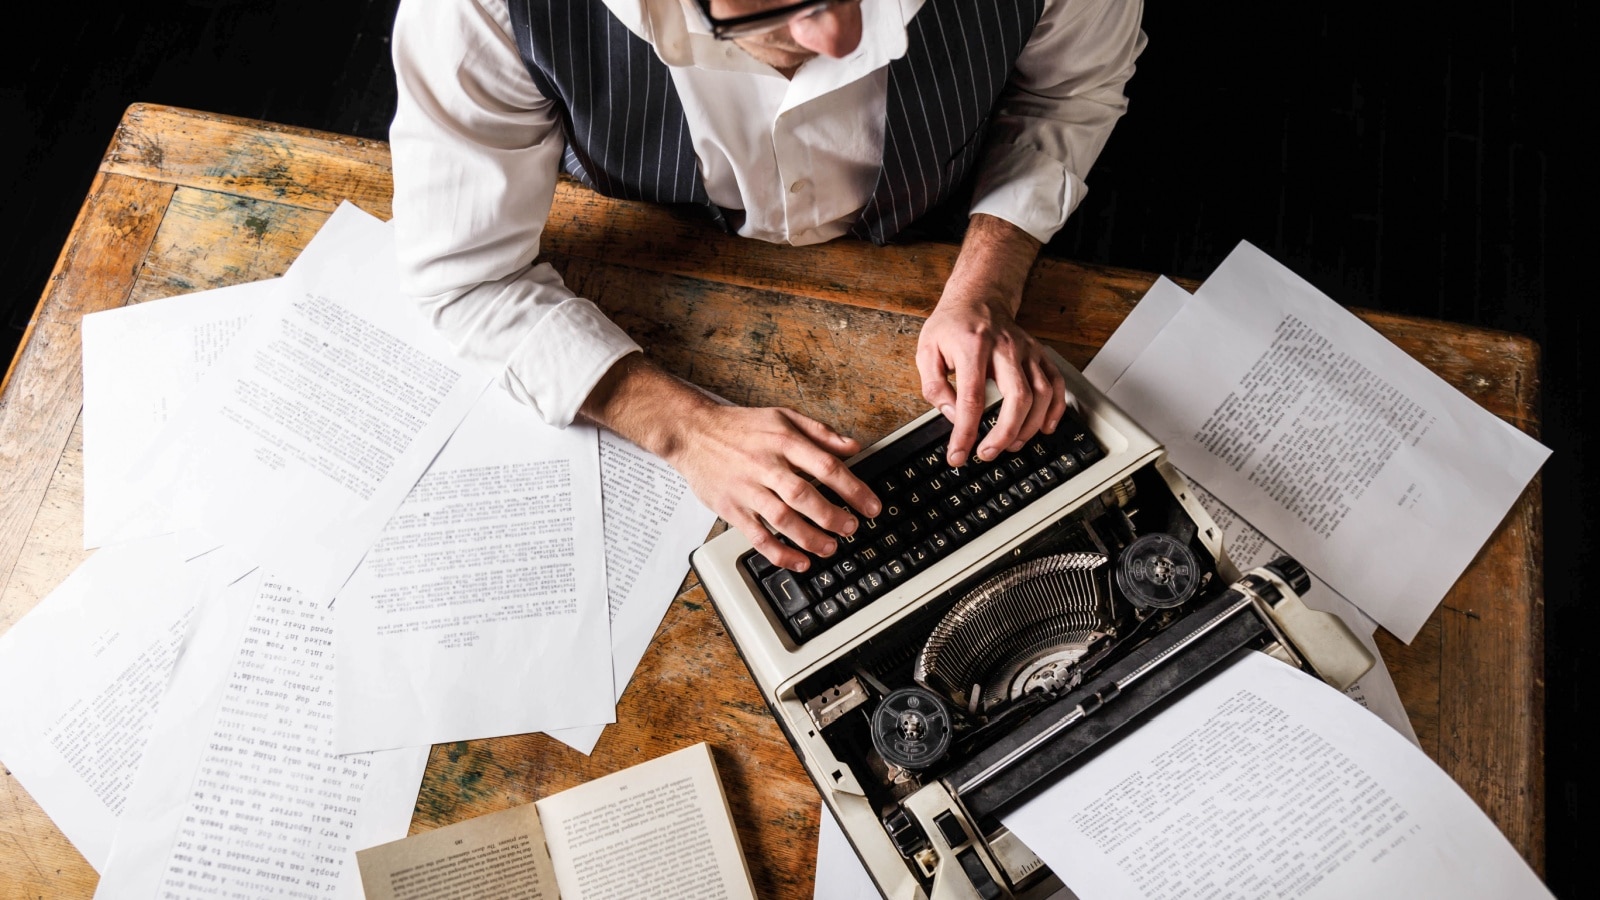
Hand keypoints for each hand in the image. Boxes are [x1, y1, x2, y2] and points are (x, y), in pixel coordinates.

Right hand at [580, 354, 879, 572]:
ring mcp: (747, 489)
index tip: (871, 506)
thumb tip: (853, 447)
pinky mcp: (731, 508)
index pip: (826, 467)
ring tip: (831, 548)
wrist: (693, 432)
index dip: (853, 489)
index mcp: (783, 440)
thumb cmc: (740, 426)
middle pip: (804, 495)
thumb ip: (820, 432)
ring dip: (810, 538)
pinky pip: (757, 536)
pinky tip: (799, 561)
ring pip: (781, 519)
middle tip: (852, 528)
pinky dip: (779, 553)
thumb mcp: (783, 415)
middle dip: (833, 517)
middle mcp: (765, 465)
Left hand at [916, 214, 1066, 466]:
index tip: (958, 454)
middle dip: (1004, 434)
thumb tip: (952, 415)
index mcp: (973, 346)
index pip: (972, 398)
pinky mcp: (1039, 354)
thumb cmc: (952, 325)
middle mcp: (1005, 348)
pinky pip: (1057, 383)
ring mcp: (1027, 351)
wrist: (978, 297)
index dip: (966, 433)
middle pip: (1017, 398)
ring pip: (1042, 394)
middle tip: (988, 453)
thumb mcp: (926, 350)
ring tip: (1010, 444)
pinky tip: (1044, 427)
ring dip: (1029, 427)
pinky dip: (1055, 409)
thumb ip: (934, 385)